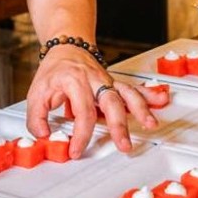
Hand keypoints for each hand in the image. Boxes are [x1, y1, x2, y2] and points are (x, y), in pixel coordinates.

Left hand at [25, 46, 158, 157]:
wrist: (67, 48)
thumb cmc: (55, 71)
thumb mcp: (36, 93)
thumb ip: (36, 117)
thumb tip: (43, 135)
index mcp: (75, 82)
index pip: (82, 112)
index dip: (81, 134)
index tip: (76, 150)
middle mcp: (95, 80)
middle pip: (111, 102)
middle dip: (119, 126)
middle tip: (124, 145)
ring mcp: (107, 81)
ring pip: (128, 93)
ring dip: (141, 109)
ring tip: (150, 124)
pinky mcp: (115, 84)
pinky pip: (134, 89)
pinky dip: (149, 95)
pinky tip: (161, 100)